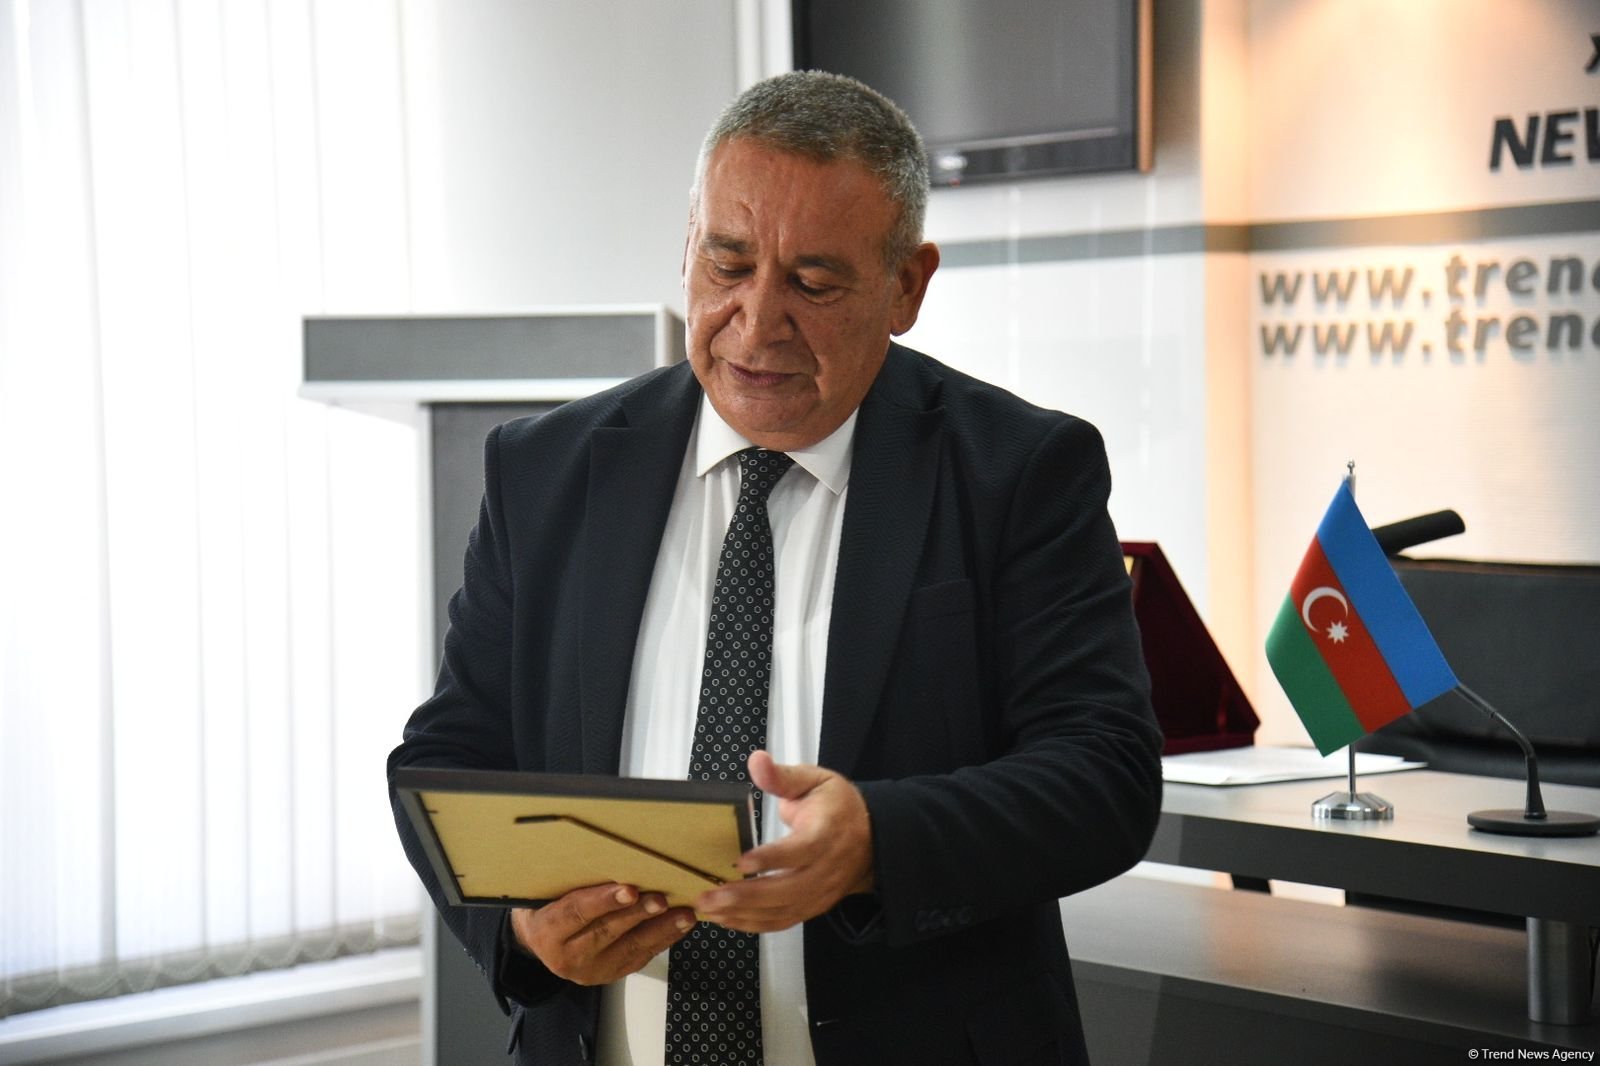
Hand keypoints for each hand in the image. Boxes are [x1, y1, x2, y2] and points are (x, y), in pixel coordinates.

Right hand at [510, 883, 695, 985]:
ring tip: (683, 914)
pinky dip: (664, 939)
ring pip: (630, 948)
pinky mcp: (613, 974)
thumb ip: (569, 880)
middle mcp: (568, 957)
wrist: (542, 941)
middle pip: (606, 932)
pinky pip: (642, 957)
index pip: (575, 914)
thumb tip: (606, 851)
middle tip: (661, 899)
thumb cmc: (548, 906)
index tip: (628, 889)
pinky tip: (680, 925)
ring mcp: (592, 969)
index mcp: (547, 932)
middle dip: (638, 914)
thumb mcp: (546, 892)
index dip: (603, 901)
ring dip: (660, 929)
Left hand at [693, 751, 874, 933]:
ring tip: (708, 909)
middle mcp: (826, 868)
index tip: (741, 861)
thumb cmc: (837, 806)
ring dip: (743, 914)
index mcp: (828, 832)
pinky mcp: (813, 906)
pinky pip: (783, 921)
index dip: (772, 858)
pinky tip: (727, 920)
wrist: (871, 837)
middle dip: (746, 896)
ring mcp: (821, 892)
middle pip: (788, 889)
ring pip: (783, 911)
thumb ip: (783, 776)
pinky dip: (753, 924)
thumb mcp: (814, 780)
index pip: (802, 850)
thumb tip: (757, 761)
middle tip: (709, 895)